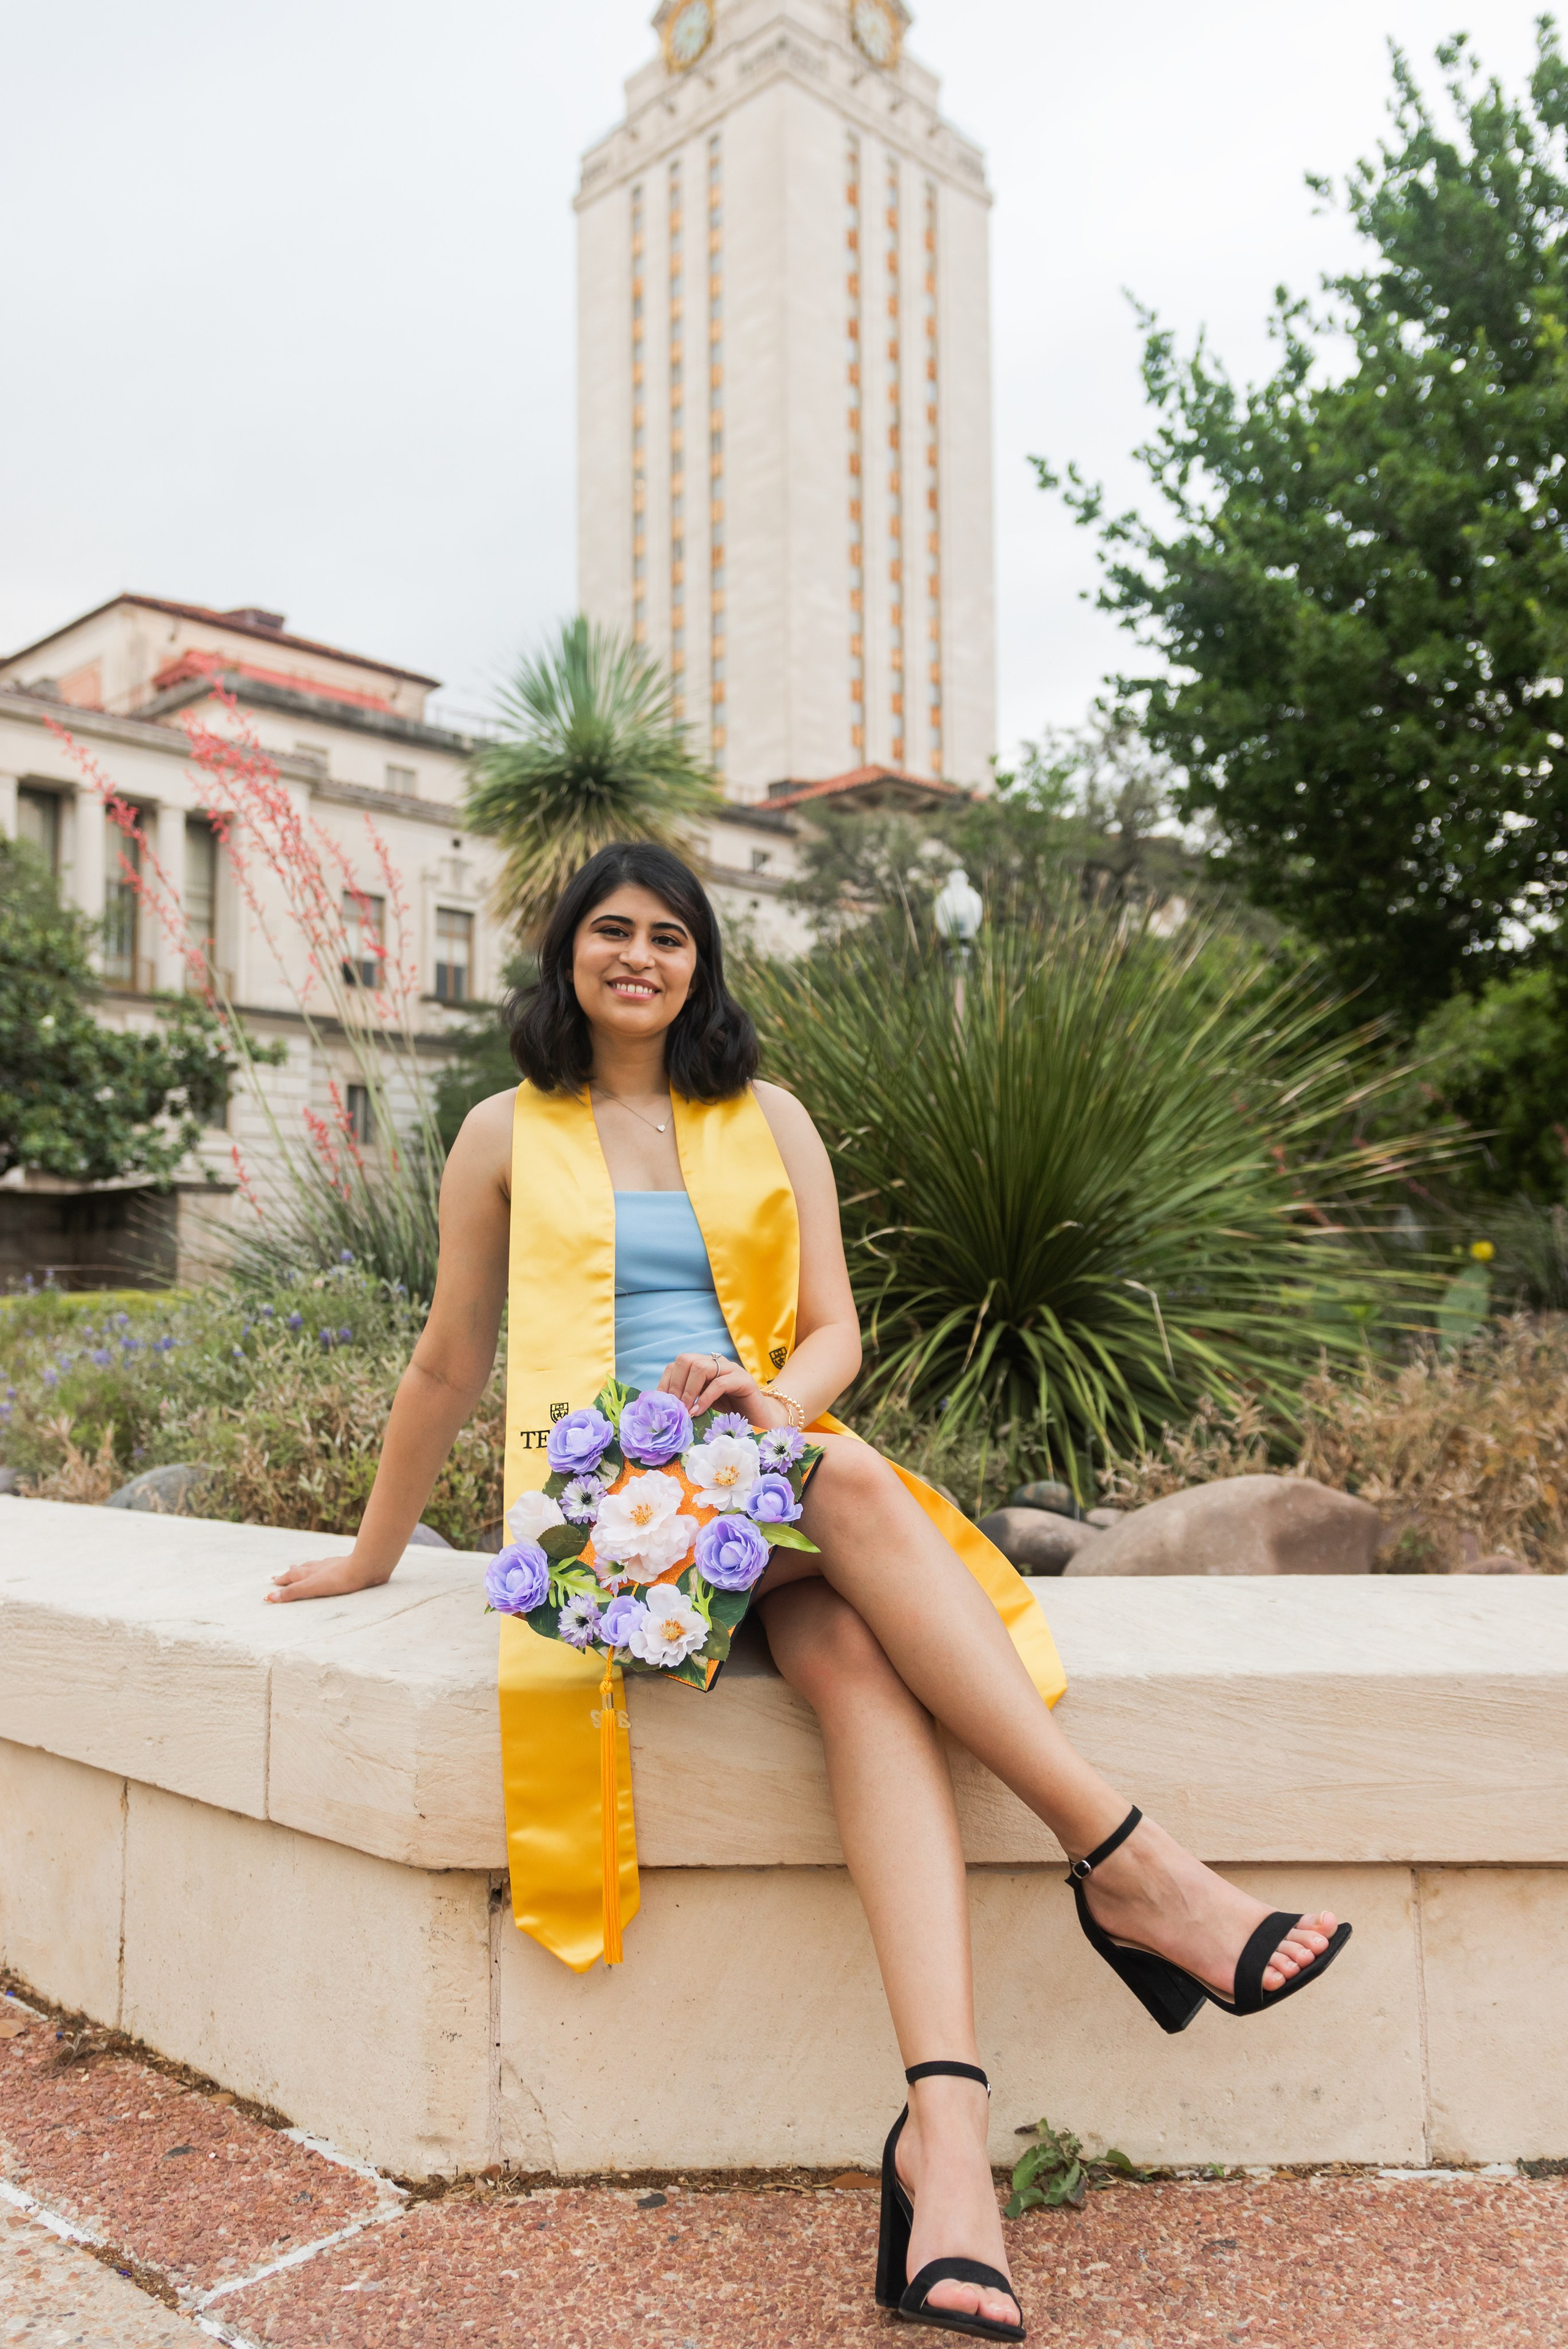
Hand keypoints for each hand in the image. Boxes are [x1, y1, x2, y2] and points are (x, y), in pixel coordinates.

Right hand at [265, 1550, 393, 1603]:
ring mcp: (332, 1565)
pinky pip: (329, 1566)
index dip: (282, 1581)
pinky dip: (323, 1568)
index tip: (272, 1582)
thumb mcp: (312, 1587)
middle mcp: (319, 1567)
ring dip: (305, 1568)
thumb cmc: (339, 1578)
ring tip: (300, 1567)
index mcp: (310, 1573)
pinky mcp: (345, 1566)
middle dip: (291, 1573)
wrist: (365, 1567)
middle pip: (301, 1569)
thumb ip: (293, 1593)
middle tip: (282, 1573)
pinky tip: (328, 1567)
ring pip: (314, 1566)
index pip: (291, 1577)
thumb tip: (270, 1597)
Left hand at [657, 1352, 786, 1426]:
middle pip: (686, 1360)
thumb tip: (661, 1406)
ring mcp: (731, 1369)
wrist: (762, 1421)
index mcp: (704, 1366)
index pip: (677, 1364)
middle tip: (675, 1408)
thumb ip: (687, 1400)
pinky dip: (705, 1398)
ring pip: (701, 1367)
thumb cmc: (730, 1415)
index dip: (666, 1383)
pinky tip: (699, 1412)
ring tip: (686, 1411)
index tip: (663, 1405)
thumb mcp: (703, 1405)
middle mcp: (716, 1363)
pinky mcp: (744, 1380)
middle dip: (676, 1385)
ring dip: (688, 1391)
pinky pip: (720, 1383)